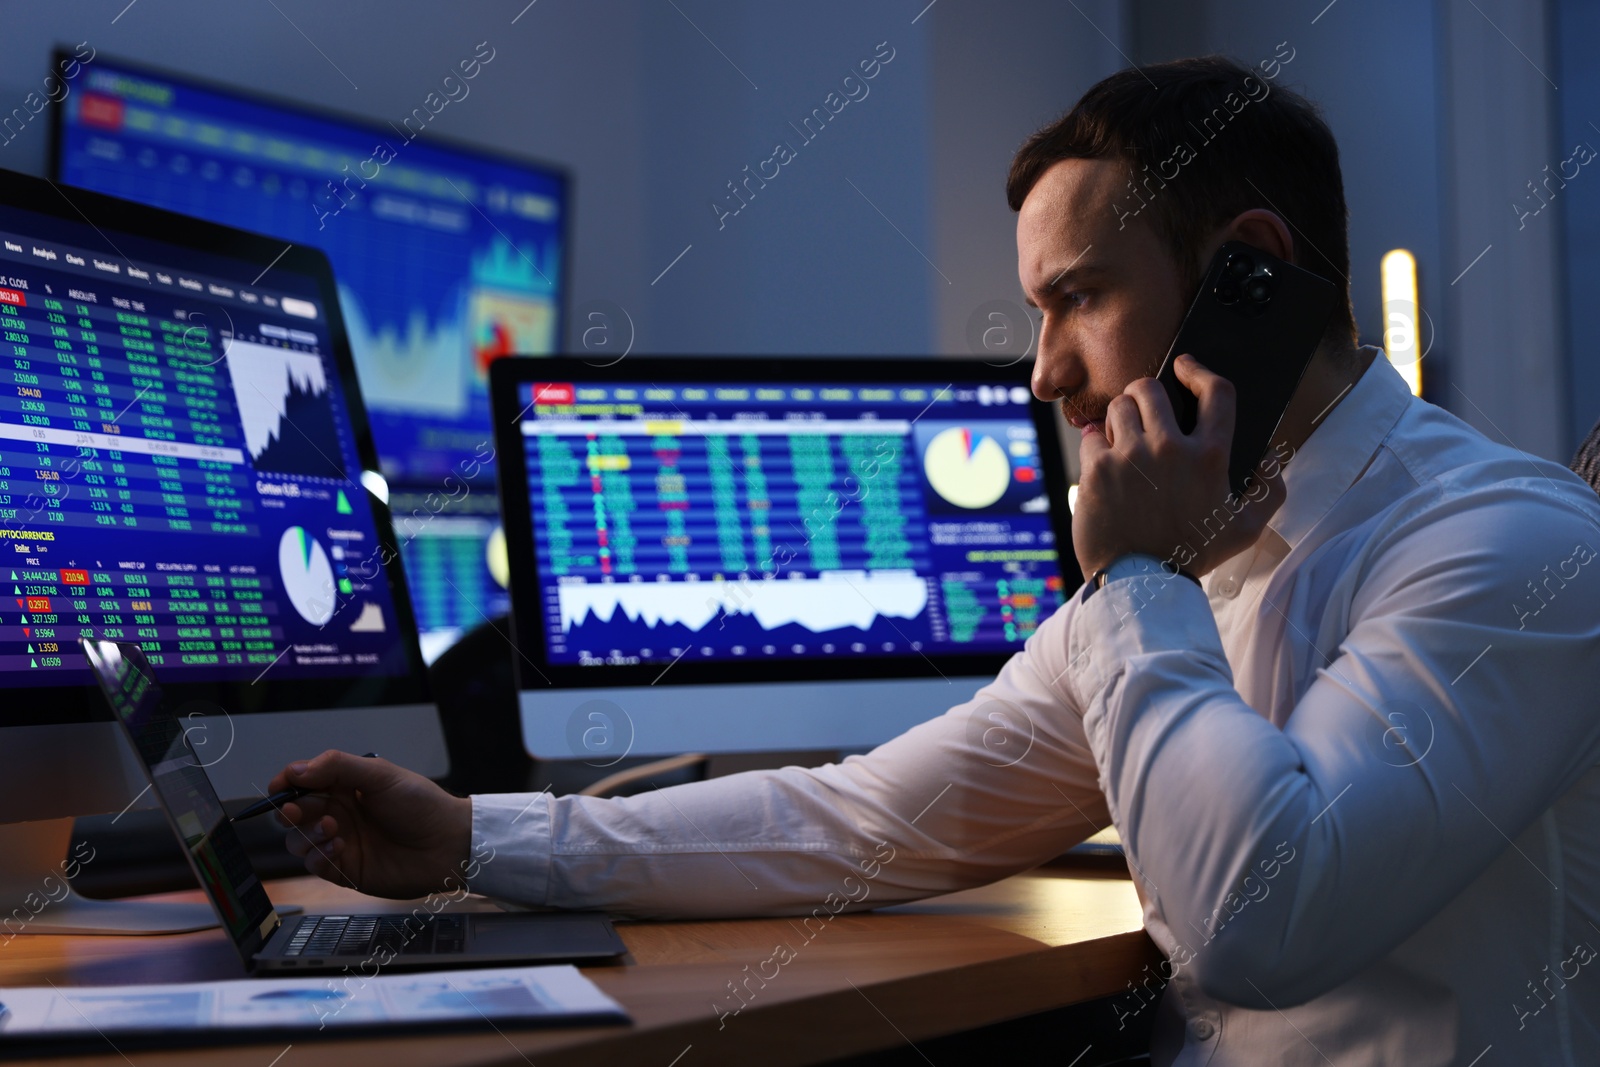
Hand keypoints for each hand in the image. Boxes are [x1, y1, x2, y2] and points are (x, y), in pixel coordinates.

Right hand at [269, 750, 472, 898]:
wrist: (448, 844)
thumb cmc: (421, 804)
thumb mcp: (380, 775)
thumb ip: (337, 767)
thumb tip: (296, 770)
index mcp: (345, 787)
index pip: (303, 783)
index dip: (287, 784)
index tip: (280, 786)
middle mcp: (338, 814)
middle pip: (294, 813)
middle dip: (290, 811)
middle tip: (298, 810)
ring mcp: (340, 843)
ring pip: (298, 840)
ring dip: (306, 834)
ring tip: (333, 829)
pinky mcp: (345, 870)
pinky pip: (315, 865)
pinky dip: (318, 857)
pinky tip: (339, 848)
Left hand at [1073, 354, 1287, 579]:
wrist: (1142, 583)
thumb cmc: (1193, 554)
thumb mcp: (1246, 529)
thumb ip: (1269, 491)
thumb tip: (1270, 458)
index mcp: (1210, 457)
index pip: (1216, 392)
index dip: (1199, 370)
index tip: (1185, 366)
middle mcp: (1171, 449)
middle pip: (1150, 388)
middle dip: (1144, 393)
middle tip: (1142, 411)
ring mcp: (1132, 457)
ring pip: (1118, 407)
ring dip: (1120, 417)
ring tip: (1123, 439)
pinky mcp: (1098, 469)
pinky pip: (1092, 437)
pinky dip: (1096, 445)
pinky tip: (1104, 464)